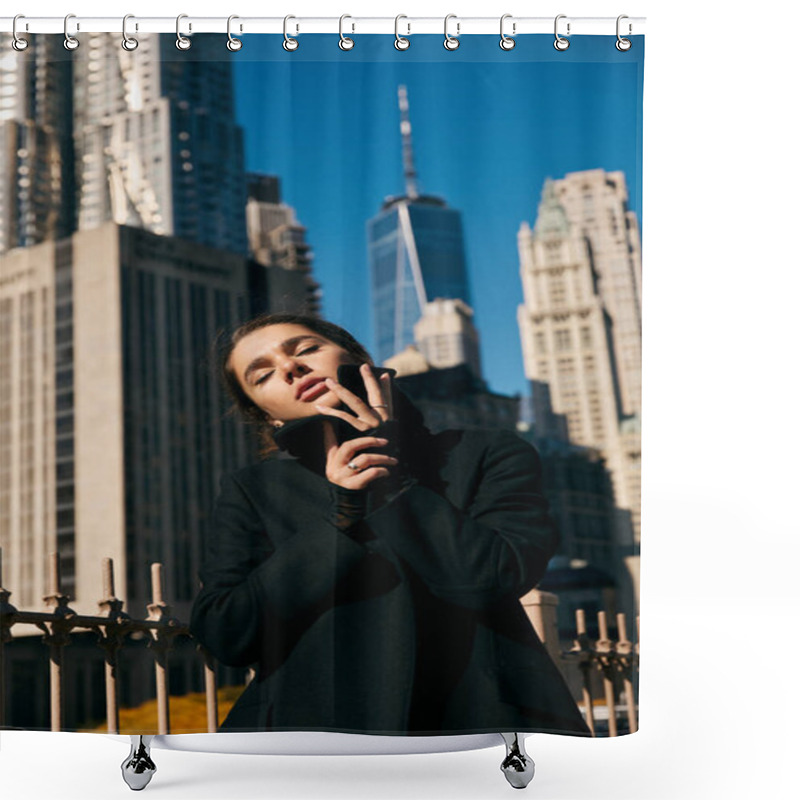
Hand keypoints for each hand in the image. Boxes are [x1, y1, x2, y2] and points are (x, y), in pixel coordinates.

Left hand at [317, 364, 396, 488]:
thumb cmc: (390, 440)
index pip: (379, 393)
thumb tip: (384, 375)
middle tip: (333, 378)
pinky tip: (322, 410)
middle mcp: (379, 419)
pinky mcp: (362, 435)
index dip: (371, 379)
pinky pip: (345, 421)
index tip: (364, 367)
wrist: (395, 463)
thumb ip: (386, 396)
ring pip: (353, 407)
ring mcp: (370, 428)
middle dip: (347, 387)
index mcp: (386, 414)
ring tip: (326, 386)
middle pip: (362, 398)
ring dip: (338, 396)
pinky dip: (333, 414)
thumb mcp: (390, 419)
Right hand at [322, 426, 397, 488]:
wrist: (344, 507)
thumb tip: (338, 434)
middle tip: (384, 441)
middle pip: (350, 446)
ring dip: (382, 458)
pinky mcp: (353, 486)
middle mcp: (335, 468)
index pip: (330, 442)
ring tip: (393, 460)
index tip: (329, 419)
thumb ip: (341, 454)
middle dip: (369, 441)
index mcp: (332, 461)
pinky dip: (381, 470)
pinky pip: (370, 473)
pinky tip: (386, 472)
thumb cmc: (347, 485)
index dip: (330, 430)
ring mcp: (343, 477)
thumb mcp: (339, 469)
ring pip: (364, 459)